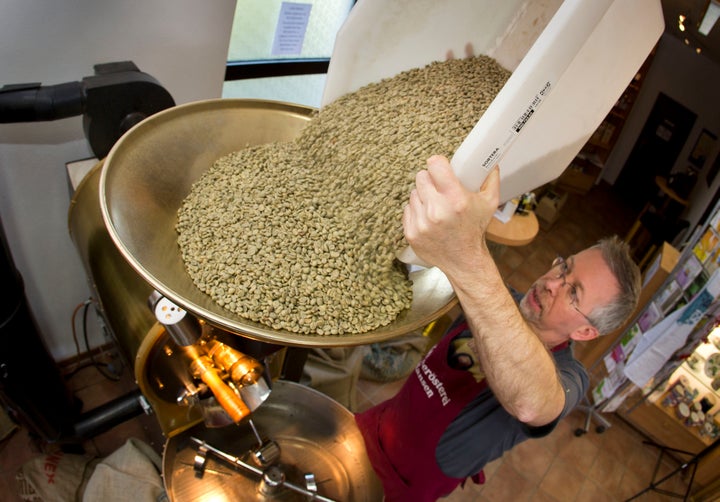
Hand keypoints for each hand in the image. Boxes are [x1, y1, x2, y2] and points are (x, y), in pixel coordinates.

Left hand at [402, 155, 499, 275]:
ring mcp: (421, 223)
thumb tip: (491, 162)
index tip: (440, 167)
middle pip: (421, 177)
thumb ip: (491, 179)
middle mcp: (436, 210)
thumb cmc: (475, 229)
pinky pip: (407, 209)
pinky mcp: (411, 233)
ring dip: (423, 196)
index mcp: (455, 199)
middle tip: (439, 188)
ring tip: (435, 205)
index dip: (437, 164)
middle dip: (430, 180)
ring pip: (413, 193)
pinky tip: (428, 217)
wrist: (464, 260)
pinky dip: (416, 210)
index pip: (434, 165)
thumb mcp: (490, 203)